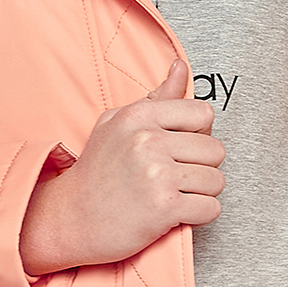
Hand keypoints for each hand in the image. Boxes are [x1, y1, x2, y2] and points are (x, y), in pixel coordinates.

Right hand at [20, 59, 225, 274]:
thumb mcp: (119, 124)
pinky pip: (211, 208)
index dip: (199, 135)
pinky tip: (175, 214)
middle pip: (215, 150)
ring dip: (202, 194)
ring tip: (173, 195)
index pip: (203, 113)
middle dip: (203, 168)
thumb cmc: (98, 172)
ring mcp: (157, 174)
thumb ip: (157, 98)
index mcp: (139, 116)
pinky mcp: (165, 207)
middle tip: (175, 178)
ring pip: (216, 181)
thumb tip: (181, 67)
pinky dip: (200, 215)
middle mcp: (148, 141)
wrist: (71, 219)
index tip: (180, 150)